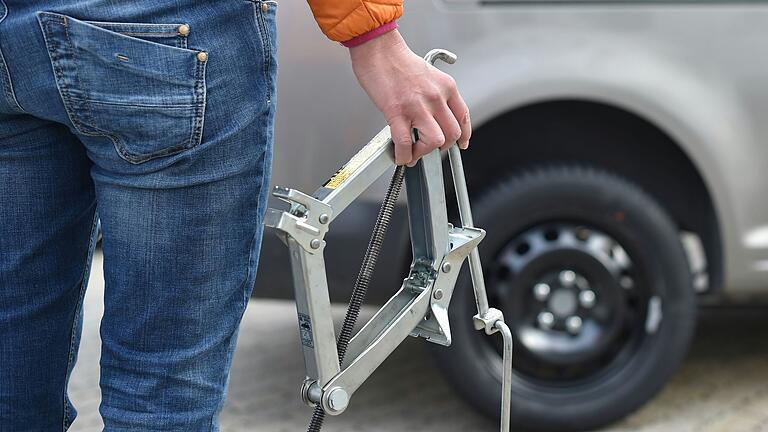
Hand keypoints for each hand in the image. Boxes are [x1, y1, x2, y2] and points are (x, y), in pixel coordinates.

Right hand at [349, 30, 471, 166]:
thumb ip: (435, 94)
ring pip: (434, 142)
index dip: (463, 136)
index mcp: (446, 87)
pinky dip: (403, 155)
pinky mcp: (397, 112)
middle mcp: (436, 97)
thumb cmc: (397, 59)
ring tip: (412, 152)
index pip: (463, 117)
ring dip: (423, 152)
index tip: (460, 144)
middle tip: (427, 147)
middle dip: (441, 147)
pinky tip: (399, 156)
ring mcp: (418, 106)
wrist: (378, 48)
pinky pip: (405, 143)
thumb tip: (430, 116)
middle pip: (452, 134)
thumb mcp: (428, 73)